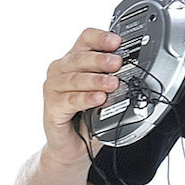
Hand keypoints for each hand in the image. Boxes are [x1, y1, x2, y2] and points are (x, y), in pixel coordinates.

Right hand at [42, 27, 124, 162]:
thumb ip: (114, 82)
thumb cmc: (88, 119)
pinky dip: (85, 98)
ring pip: (74, 78)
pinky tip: (98, 98)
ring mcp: (53, 87)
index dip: (100, 37)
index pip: (86, 39)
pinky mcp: (51, 106)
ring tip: (112, 83)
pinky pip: (70, 99)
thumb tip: (133, 74)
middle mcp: (61, 70)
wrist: (73, 147)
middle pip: (80, 57)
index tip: (117, 41)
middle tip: (117, 62)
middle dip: (101, 59)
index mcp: (75, 61)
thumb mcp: (105, 95)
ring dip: (95, 80)